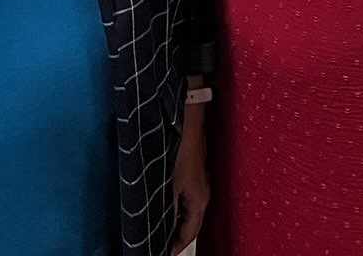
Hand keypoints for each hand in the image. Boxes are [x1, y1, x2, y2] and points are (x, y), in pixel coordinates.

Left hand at [170, 102, 209, 251]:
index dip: (175, 247)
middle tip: (162, 245)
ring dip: (177, 222)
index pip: (189, 234)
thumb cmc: (182, 148)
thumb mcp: (171, 183)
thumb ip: (170, 207)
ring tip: (161, 230)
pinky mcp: (194, 174)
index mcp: (198, 201)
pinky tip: (167, 205)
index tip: (164, 253)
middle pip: (190, 225)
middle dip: (177, 237)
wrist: (189, 120)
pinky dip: (177, 208)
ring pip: (189, 212)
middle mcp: (201, 195)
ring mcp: (199, 184)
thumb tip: (164, 227)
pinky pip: (187, 199)